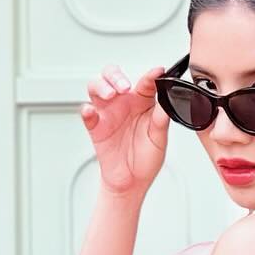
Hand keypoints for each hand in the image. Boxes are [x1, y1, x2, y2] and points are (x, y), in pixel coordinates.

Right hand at [79, 62, 169, 196]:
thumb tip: (168, 100)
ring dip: (101, 87)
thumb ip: (162, 119)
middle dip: (116, 76)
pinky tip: (90, 111)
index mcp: (143, 103)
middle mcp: (124, 103)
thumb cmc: (146, 159)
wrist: (132, 182)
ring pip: (97, 88)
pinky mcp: (96, 127)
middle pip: (113, 76)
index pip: (145, 83)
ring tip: (110, 95)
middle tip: (124, 87)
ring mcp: (108, 113)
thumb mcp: (159, 139)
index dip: (151, 76)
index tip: (157, 72)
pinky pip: (87, 114)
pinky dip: (86, 110)